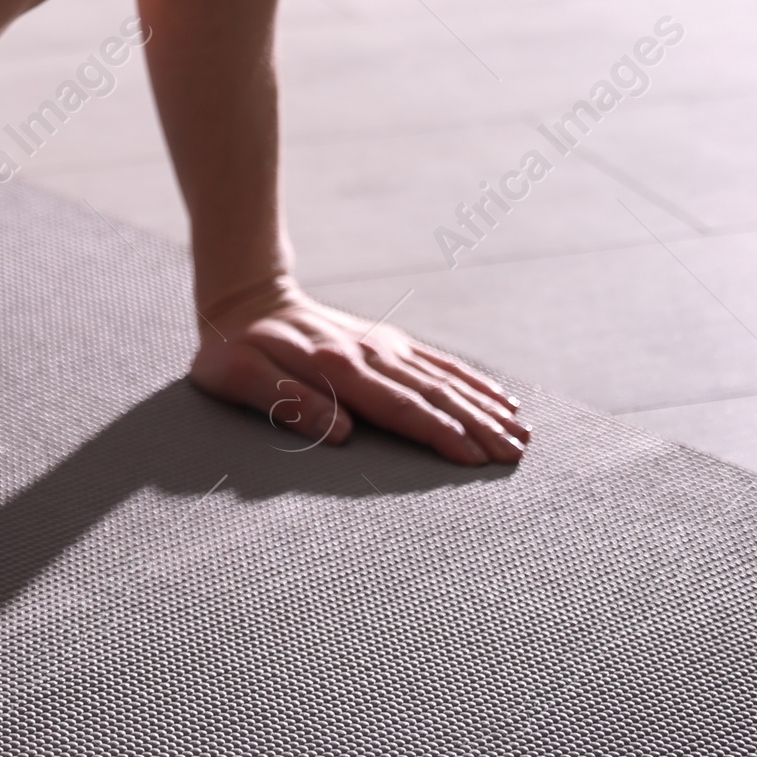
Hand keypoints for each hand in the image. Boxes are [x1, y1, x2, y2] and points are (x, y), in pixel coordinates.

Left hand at [188, 277, 529, 465]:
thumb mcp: (239, 377)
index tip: (475, 458)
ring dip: (484, 406)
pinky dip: (471, 380)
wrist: (244, 298)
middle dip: (478, 426)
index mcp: (337, 369)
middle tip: (516, 456)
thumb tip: (339, 433)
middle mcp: (369, 354)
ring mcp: (381, 345)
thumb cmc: (234, 350)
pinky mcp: (385, 342)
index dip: (439, 434)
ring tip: (522, 433)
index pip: (399, 407)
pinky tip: (499, 397)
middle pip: (433, 394)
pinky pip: (437, 362)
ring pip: (443, 379)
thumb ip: (286, 403)